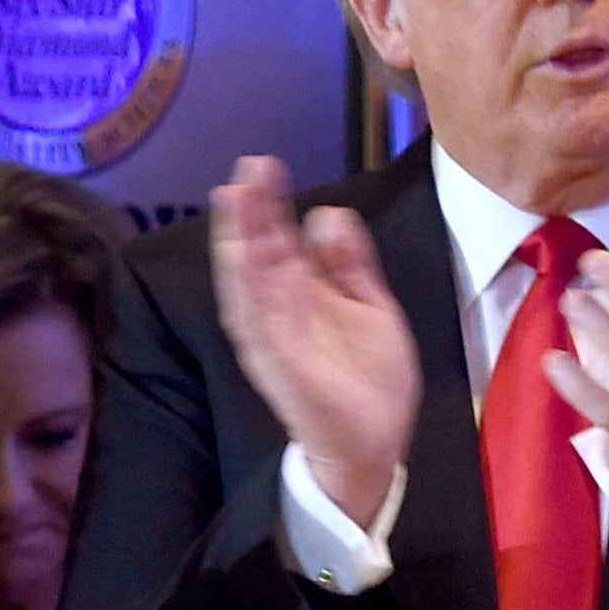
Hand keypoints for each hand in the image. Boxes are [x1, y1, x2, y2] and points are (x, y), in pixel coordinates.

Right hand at [207, 154, 418, 527]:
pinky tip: (241, 254)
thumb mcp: (371, 307)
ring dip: (237, 239)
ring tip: (232, 197)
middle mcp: (281, 312)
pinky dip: (246, 287)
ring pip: (246, 281)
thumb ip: (351, 263)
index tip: (264, 166)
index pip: (279, 240)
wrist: (375, 443)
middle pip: (258, 252)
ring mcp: (275, 337)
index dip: (271, 204)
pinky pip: (255, 321)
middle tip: (247, 167)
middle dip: (250, 211)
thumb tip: (327, 215)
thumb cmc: (369, 381)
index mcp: (303, 295)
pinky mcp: (277, 363)